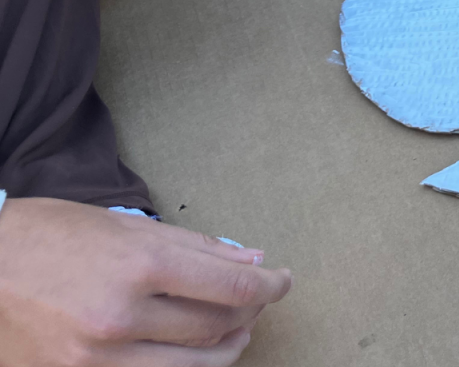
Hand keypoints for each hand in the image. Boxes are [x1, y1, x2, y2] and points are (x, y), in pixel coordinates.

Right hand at [0, 197, 291, 365]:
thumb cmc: (53, 235)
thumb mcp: (128, 227)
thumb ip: (196, 247)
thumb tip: (252, 259)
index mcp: (141, 265)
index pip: (233, 287)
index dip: (271, 286)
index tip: (284, 280)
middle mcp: (123, 315)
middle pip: (218, 326)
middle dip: (251, 312)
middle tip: (260, 299)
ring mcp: (99, 356)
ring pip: (193, 365)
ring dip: (227, 347)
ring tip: (238, 329)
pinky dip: (184, 365)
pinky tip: (194, 350)